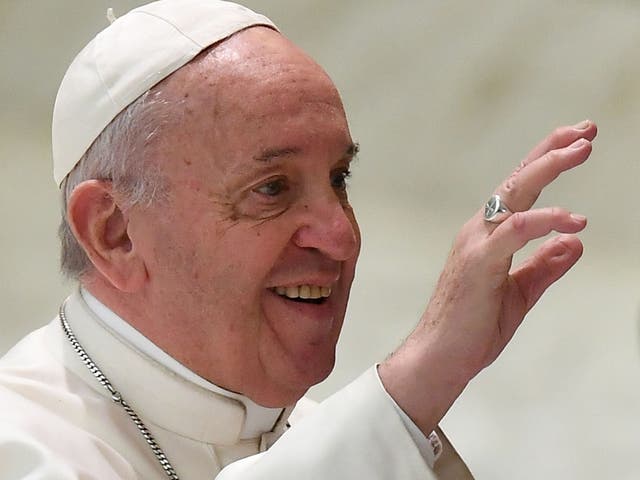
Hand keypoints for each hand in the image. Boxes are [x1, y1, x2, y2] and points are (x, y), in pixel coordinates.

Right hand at [379, 120, 597, 434]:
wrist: (439, 358)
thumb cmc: (472, 327)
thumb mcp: (520, 294)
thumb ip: (544, 266)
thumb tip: (575, 243)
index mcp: (487, 236)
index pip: (518, 190)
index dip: (547, 161)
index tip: (578, 141)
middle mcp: (479, 231)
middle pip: (517, 179)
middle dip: (551, 150)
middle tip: (587, 131)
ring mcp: (475, 243)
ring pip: (513, 193)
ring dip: (548, 168)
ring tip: (582, 150)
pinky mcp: (478, 262)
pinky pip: (513, 231)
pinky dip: (544, 220)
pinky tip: (573, 221)